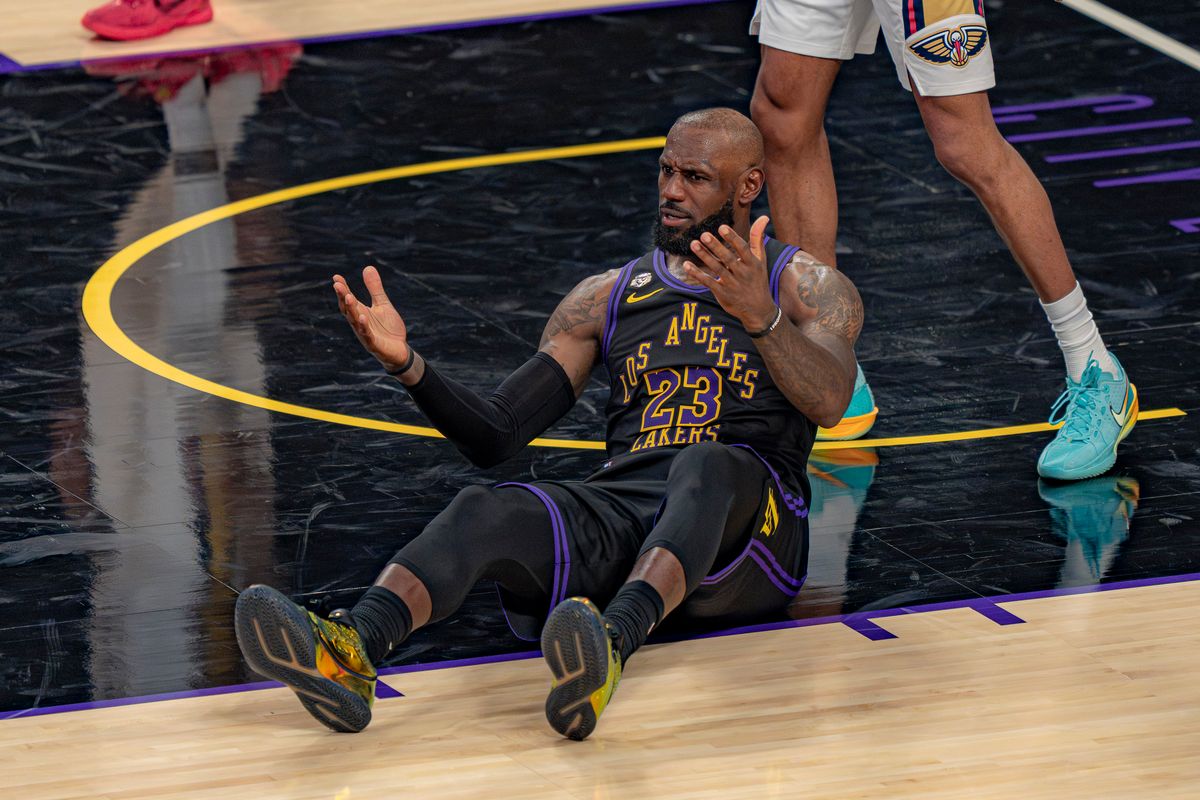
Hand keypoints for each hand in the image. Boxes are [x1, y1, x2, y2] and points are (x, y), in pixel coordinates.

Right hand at [332, 266, 410, 370]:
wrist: (399, 351)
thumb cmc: (388, 329)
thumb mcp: (382, 304)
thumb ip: (375, 288)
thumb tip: (367, 267)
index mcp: (360, 313)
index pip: (348, 299)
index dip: (342, 289)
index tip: (336, 277)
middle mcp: (359, 323)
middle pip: (348, 309)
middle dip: (343, 297)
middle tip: (337, 284)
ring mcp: (365, 334)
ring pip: (355, 321)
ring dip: (352, 309)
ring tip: (348, 296)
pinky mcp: (374, 344)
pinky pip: (367, 335)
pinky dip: (364, 327)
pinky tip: (363, 317)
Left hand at [683, 215, 778, 330]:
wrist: (758, 310)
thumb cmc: (757, 279)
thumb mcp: (760, 259)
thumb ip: (758, 238)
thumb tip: (763, 216)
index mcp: (752, 263)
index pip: (742, 249)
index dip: (732, 238)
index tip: (722, 227)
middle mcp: (742, 273)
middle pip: (727, 258)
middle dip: (715, 247)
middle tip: (704, 235)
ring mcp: (731, 284)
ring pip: (716, 268)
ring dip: (704, 256)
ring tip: (693, 244)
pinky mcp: (722, 293)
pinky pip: (707, 282)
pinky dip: (697, 274)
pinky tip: (686, 265)